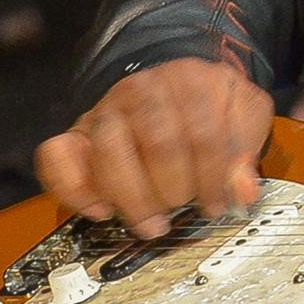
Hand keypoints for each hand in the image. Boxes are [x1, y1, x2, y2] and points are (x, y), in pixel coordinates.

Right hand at [33, 59, 273, 238]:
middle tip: (181, 210)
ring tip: (150, 222)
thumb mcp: (243, 118)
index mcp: (191, 81)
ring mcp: (105, 109)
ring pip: (108, 149)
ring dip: (132, 196)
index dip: (212, 178)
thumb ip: (246, 151)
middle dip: (174, 188)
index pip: (204, 133)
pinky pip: (57, 156)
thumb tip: (243, 191)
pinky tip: (102, 210)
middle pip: (157, 142)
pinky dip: (76, 189)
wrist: (174, 83)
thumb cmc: (211, 108)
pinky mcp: (76, 132)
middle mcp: (143, 89)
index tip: (216, 205)